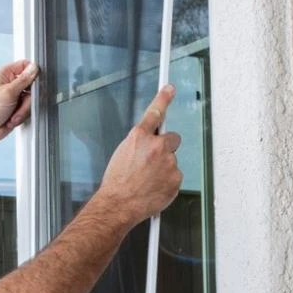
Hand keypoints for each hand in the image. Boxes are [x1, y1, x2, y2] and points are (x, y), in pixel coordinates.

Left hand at [0, 60, 37, 143]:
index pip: (24, 65)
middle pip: (30, 84)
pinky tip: (13, 118)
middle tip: (21, 102)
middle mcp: (9, 83)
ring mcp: (13, 95)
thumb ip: (24, 80)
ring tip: (14, 114)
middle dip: (27, 98)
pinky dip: (22, 114)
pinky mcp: (16, 106)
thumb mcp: (9, 92)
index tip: (35, 82)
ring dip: (23, 109)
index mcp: (4, 74)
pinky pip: (28, 108)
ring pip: (31, 98)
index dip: (32, 73)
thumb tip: (34, 68)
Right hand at [93, 85, 182, 226]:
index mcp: (139, 138)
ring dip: (164, 167)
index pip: (154, 112)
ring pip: (172, 160)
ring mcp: (168, 162)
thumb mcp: (122, 154)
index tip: (170, 88)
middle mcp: (156, 146)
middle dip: (166, 147)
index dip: (163, 98)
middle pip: (172, 139)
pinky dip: (167, 181)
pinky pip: (175, 176)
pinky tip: (154, 187)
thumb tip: (148, 144)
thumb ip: (139, 144)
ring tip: (148, 180)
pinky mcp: (176, 177)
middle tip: (154, 161)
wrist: (119, 204)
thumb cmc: (117, 183)